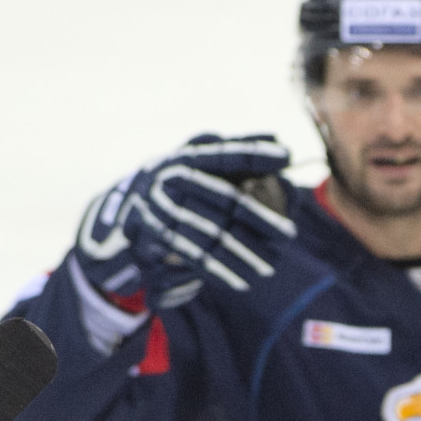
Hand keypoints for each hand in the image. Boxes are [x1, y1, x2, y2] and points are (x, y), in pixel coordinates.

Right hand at [118, 134, 296, 308]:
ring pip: (212, 234)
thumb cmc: (184, 188)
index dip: (254, 153)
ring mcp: (161, 208)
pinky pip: (193, 257)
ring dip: (245, 253)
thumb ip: (237, 154)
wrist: (130, 215)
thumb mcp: (203, 166)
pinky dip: (219, 271)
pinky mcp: (155, 237)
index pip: (224, 154)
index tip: (286, 156)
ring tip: (270, 267)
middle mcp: (172, 179)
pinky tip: (242, 282)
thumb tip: (275, 138)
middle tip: (290, 235)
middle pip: (224, 199)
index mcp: (186, 158)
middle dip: (261, 219)